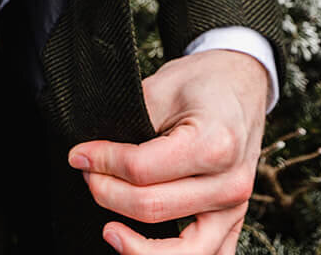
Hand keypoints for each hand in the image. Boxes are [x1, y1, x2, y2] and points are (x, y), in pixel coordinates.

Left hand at [67, 48, 268, 254]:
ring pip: (185, 252)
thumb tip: (94, 155)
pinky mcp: (234, 220)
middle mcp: (229, 183)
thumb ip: (132, 123)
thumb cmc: (204, 82)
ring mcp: (236, 207)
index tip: (79, 156)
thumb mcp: (163, 87)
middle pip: (153, 207)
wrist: (241, 82)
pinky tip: (143, 249)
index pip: (142, 169)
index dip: (102, 163)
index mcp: (214, 144)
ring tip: (109, 229)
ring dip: (138, 246)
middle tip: (87, 175)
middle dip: (108, 193)